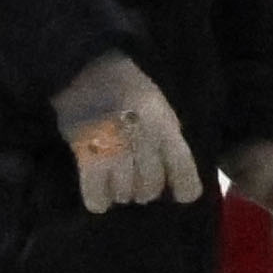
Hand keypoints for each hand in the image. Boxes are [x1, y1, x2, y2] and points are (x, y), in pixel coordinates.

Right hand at [43, 54, 200, 212]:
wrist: (89, 72)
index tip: (181, 195)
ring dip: (123, 193)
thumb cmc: (129, 89)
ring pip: (125, 191)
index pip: (182, 167)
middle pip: (151, 185)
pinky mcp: (86, 155)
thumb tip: (174, 171)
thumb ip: (168, 138)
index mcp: (165, 129)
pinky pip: (96, 192)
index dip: (186, 187)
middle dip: (146, 190)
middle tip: (138, 185)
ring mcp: (115, 151)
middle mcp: (143, 143)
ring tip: (117, 184)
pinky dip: (99, 200)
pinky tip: (100, 200)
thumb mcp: (161, 109)